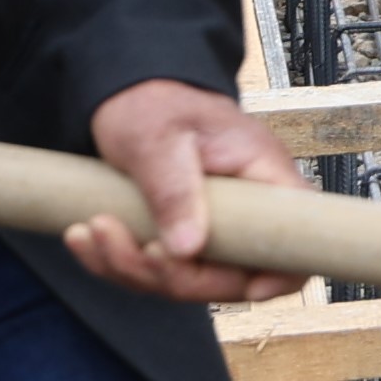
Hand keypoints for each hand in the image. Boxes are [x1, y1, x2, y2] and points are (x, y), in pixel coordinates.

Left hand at [69, 79, 306, 304]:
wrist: (127, 93)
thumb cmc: (153, 102)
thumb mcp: (160, 138)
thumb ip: (174, 189)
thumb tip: (189, 248)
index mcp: (261, 176)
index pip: (298, 237)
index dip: (280, 274)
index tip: (244, 288)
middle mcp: (246, 210)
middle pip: (232, 277)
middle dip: (172, 275)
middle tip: (124, 243)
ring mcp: (212, 228)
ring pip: (185, 280)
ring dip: (130, 268)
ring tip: (89, 231)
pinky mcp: (179, 237)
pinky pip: (154, 270)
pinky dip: (115, 262)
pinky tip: (83, 237)